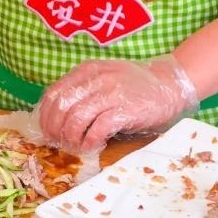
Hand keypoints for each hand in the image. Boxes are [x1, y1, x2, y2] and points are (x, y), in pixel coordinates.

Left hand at [39, 56, 198, 152]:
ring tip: (76, 145)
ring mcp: (111, 93)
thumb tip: (57, 117)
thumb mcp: (103, 79)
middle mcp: (96, 79)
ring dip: (71, 137)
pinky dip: (90, 141)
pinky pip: (98, 128)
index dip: (46, 116)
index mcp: (86, 71)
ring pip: (76, 118)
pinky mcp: (125, 109)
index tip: (47, 131)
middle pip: (61, 107)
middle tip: (59, 142)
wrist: (170, 84)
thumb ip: (82, 90)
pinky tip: (91, 146)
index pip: (53, 93)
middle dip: (55, 129)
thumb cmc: (134, 86)